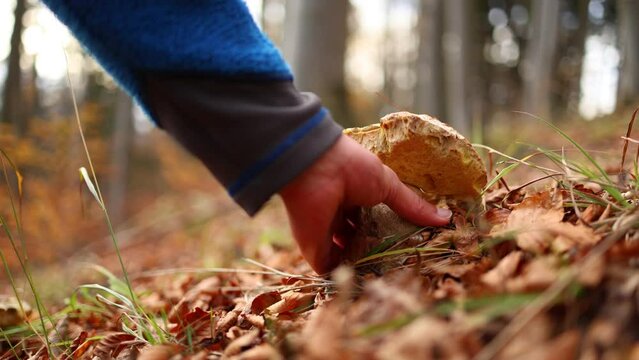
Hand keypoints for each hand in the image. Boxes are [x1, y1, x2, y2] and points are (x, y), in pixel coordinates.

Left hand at [279, 135, 451, 273]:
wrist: (317, 170)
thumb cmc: (352, 169)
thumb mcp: (388, 186)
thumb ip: (412, 205)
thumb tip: (446, 218)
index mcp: (355, 198)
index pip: (373, 221)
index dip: (390, 233)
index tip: (412, 246)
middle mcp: (340, 218)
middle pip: (362, 241)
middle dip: (379, 252)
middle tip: (403, 266)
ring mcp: (327, 236)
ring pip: (348, 257)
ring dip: (365, 267)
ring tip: (391, 279)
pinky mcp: (316, 251)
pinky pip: (333, 270)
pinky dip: (348, 277)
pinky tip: (370, 284)